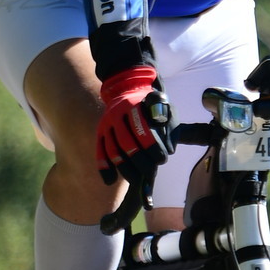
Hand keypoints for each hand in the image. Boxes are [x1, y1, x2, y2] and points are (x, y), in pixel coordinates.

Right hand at [95, 66, 171, 185]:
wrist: (126, 89)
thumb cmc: (150, 102)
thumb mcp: (163, 105)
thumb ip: (168, 122)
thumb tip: (169, 148)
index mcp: (133, 106)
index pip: (142, 131)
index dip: (152, 148)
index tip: (162, 159)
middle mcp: (115, 115)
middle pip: (126, 144)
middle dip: (140, 162)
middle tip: (151, 173)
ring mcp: (105, 124)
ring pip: (112, 150)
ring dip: (125, 169)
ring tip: (137, 180)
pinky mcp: (100, 132)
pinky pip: (100, 151)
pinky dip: (104, 167)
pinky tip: (110, 181)